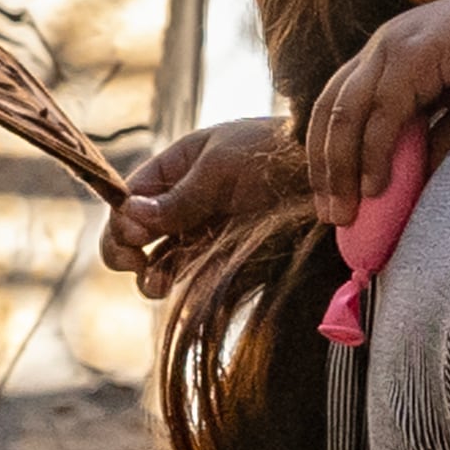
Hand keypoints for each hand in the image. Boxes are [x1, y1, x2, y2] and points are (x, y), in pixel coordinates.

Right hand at [104, 118, 306, 299]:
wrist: (328, 174)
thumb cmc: (274, 154)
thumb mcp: (221, 168)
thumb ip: (177, 199)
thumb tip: (127, 216)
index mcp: (176, 170)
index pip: (130, 198)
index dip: (121, 221)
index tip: (130, 239)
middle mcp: (185, 204)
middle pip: (138, 235)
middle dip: (127, 252)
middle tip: (136, 264)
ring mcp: (205, 233)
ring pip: (163, 263)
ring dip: (152, 277)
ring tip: (157, 283)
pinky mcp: (228, 260)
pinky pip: (196, 279)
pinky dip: (184, 290)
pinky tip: (181, 294)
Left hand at [308, 0, 449, 217]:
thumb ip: (437, 144)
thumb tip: (413, 188)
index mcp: (388, 56)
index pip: (336, 107)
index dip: (325, 155)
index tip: (331, 201)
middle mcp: (381, 47)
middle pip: (329, 111)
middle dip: (324, 168)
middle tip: (331, 216)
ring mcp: (394, 45)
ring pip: (347, 113)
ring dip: (341, 168)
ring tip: (346, 212)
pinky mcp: (414, 52)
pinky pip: (384, 111)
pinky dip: (375, 152)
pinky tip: (376, 188)